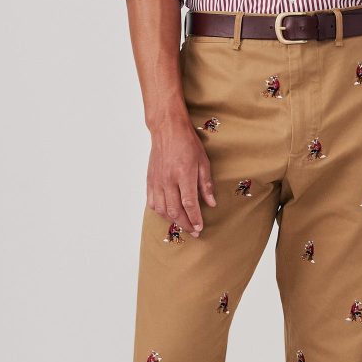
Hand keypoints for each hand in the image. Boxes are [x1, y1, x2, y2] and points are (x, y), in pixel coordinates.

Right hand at [146, 115, 216, 236]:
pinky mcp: (150, 180)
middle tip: (194, 231)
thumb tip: (211, 203)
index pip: (189, 204)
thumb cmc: (187, 143)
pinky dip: (160, 211)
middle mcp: (168, 180)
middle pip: (175, 210)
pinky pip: (152, 202)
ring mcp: (157, 181)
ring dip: (173, 220)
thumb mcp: (203, 162)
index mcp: (183, 175)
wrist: (167, 129)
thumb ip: (206, 184)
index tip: (200, 228)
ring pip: (162, 209)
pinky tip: (167, 213)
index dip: (195, 218)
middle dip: (185, 224)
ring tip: (183, 224)